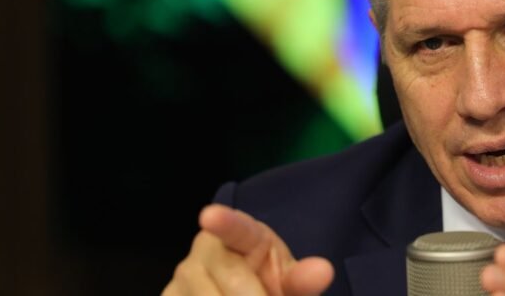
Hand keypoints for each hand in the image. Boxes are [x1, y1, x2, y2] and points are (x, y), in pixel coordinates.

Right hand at [163, 204, 333, 295]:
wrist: (240, 291)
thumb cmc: (266, 280)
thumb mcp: (287, 281)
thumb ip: (303, 280)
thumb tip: (323, 271)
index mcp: (242, 234)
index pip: (234, 228)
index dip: (223, 222)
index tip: (209, 215)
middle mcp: (205, 250)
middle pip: (231, 286)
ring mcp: (181, 277)